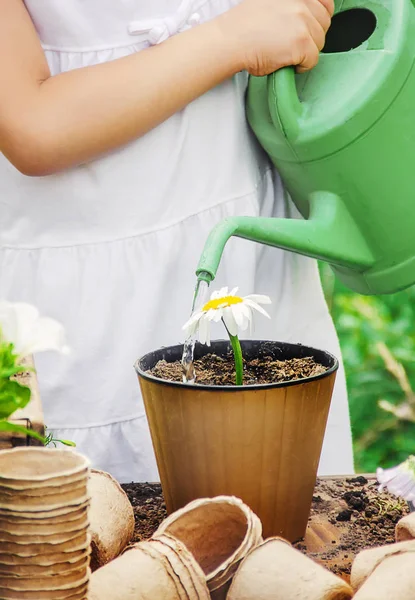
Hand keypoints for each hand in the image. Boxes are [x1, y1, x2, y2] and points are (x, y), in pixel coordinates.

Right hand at [218, 0, 333, 75]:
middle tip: (292, 45)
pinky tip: (286, 63)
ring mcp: (303, 21)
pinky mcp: (302, 42)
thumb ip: (290, 5)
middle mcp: (302, 2)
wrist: (231, 40)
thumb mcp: (271, 2)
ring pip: (319, 43)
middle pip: (324, 26)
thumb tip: (306, 15)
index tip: (309, 29)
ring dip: (306, 52)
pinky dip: (301, 66)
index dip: (319, 18)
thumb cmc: (244, 26)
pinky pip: (313, 60)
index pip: (325, 4)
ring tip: (286, 54)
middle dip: (311, 38)